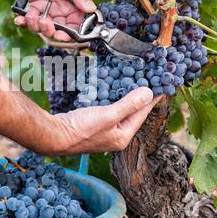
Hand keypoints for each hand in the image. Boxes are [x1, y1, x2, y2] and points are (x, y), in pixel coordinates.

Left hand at [14, 0, 95, 40]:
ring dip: (36, 26)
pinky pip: (30, 21)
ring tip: (31, 16)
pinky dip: (24, 23)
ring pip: (44, 28)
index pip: (77, 24)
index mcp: (74, 3)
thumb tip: (91, 8)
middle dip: (51, 31)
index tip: (61, 35)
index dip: (71, 34)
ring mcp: (47, 10)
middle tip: (45, 23)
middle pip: (59, 30)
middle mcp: (62, 9)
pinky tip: (20, 19)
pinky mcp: (34, 8)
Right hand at [45, 88, 160, 154]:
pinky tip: (110, 89)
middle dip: (139, 98)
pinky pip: (107, 109)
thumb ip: (129, 105)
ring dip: (125, 96)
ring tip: (132, 82)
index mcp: (122, 136)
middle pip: (132, 113)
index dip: (151, 99)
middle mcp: (115, 135)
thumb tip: (149, 93)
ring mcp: (103, 131)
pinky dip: (111, 98)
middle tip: (148, 81)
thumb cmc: (81, 129)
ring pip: (119, 110)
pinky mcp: (93, 124)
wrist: (55, 135)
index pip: (141, 114)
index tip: (161, 86)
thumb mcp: (108, 115)